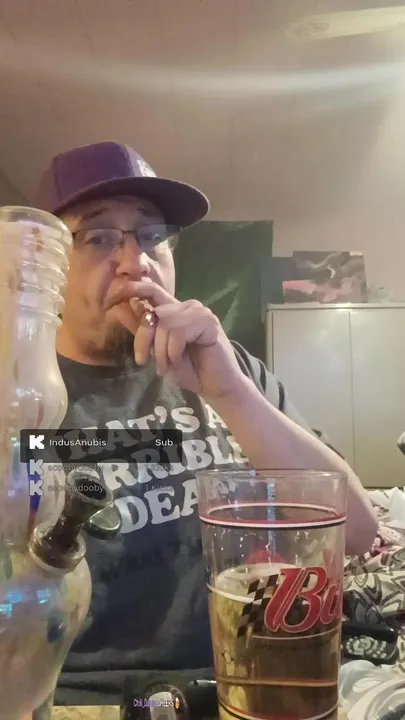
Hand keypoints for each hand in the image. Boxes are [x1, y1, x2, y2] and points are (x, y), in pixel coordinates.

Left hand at [107, 280, 246, 400]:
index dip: (133, 288)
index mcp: (174, 310)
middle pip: (153, 313)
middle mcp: (186, 306)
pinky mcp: (208, 321)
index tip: (113, 294)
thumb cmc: (190, 370)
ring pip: (165, 323)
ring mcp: (199, 311)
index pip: (152, 291)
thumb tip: (118, 308)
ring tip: (167, 367)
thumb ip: (142, 331)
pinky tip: (179, 361)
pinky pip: (178, 333)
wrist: (216, 386)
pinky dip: (173, 351)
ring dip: (162, 351)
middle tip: (144, 361)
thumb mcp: (158, 351)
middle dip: (144, 340)